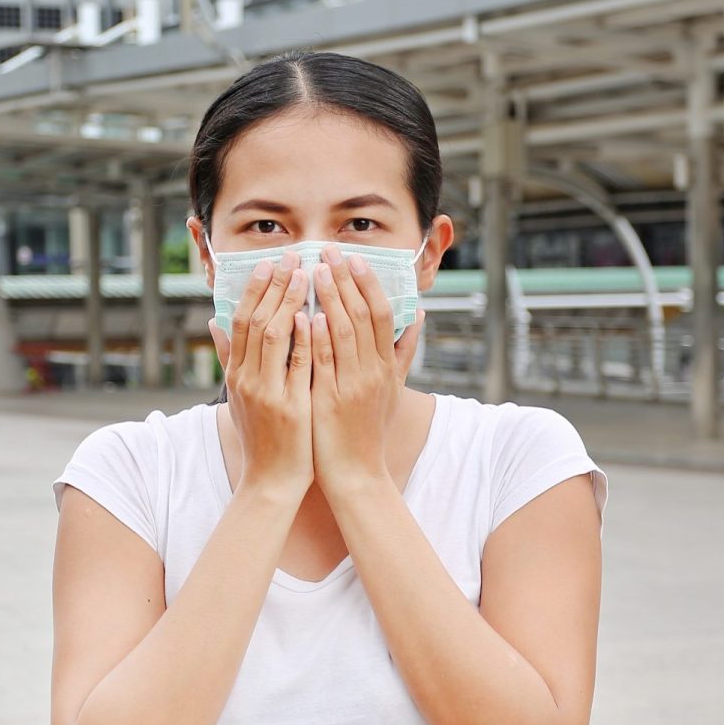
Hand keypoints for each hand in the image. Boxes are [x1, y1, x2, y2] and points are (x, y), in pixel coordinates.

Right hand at [208, 248, 312, 499]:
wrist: (270, 482)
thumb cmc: (261, 438)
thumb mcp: (237, 396)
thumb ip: (229, 357)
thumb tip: (213, 322)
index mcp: (237, 374)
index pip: (241, 321)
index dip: (255, 289)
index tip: (269, 262)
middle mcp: (247, 379)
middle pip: (256, 320)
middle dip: (274, 285)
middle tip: (291, 256)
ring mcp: (266, 392)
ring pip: (274, 335)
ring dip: (289, 301)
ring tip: (305, 274)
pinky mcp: (289, 406)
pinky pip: (295, 365)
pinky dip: (302, 338)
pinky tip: (311, 315)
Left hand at [307, 244, 425, 494]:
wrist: (357, 473)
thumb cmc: (369, 429)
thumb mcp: (393, 389)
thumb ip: (404, 351)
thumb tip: (419, 315)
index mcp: (385, 366)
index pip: (380, 313)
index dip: (367, 283)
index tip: (353, 258)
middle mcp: (372, 371)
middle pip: (362, 315)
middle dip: (345, 280)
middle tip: (329, 250)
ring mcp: (351, 385)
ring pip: (342, 332)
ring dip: (328, 298)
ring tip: (315, 271)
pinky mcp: (329, 400)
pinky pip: (323, 363)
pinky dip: (315, 337)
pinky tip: (304, 315)